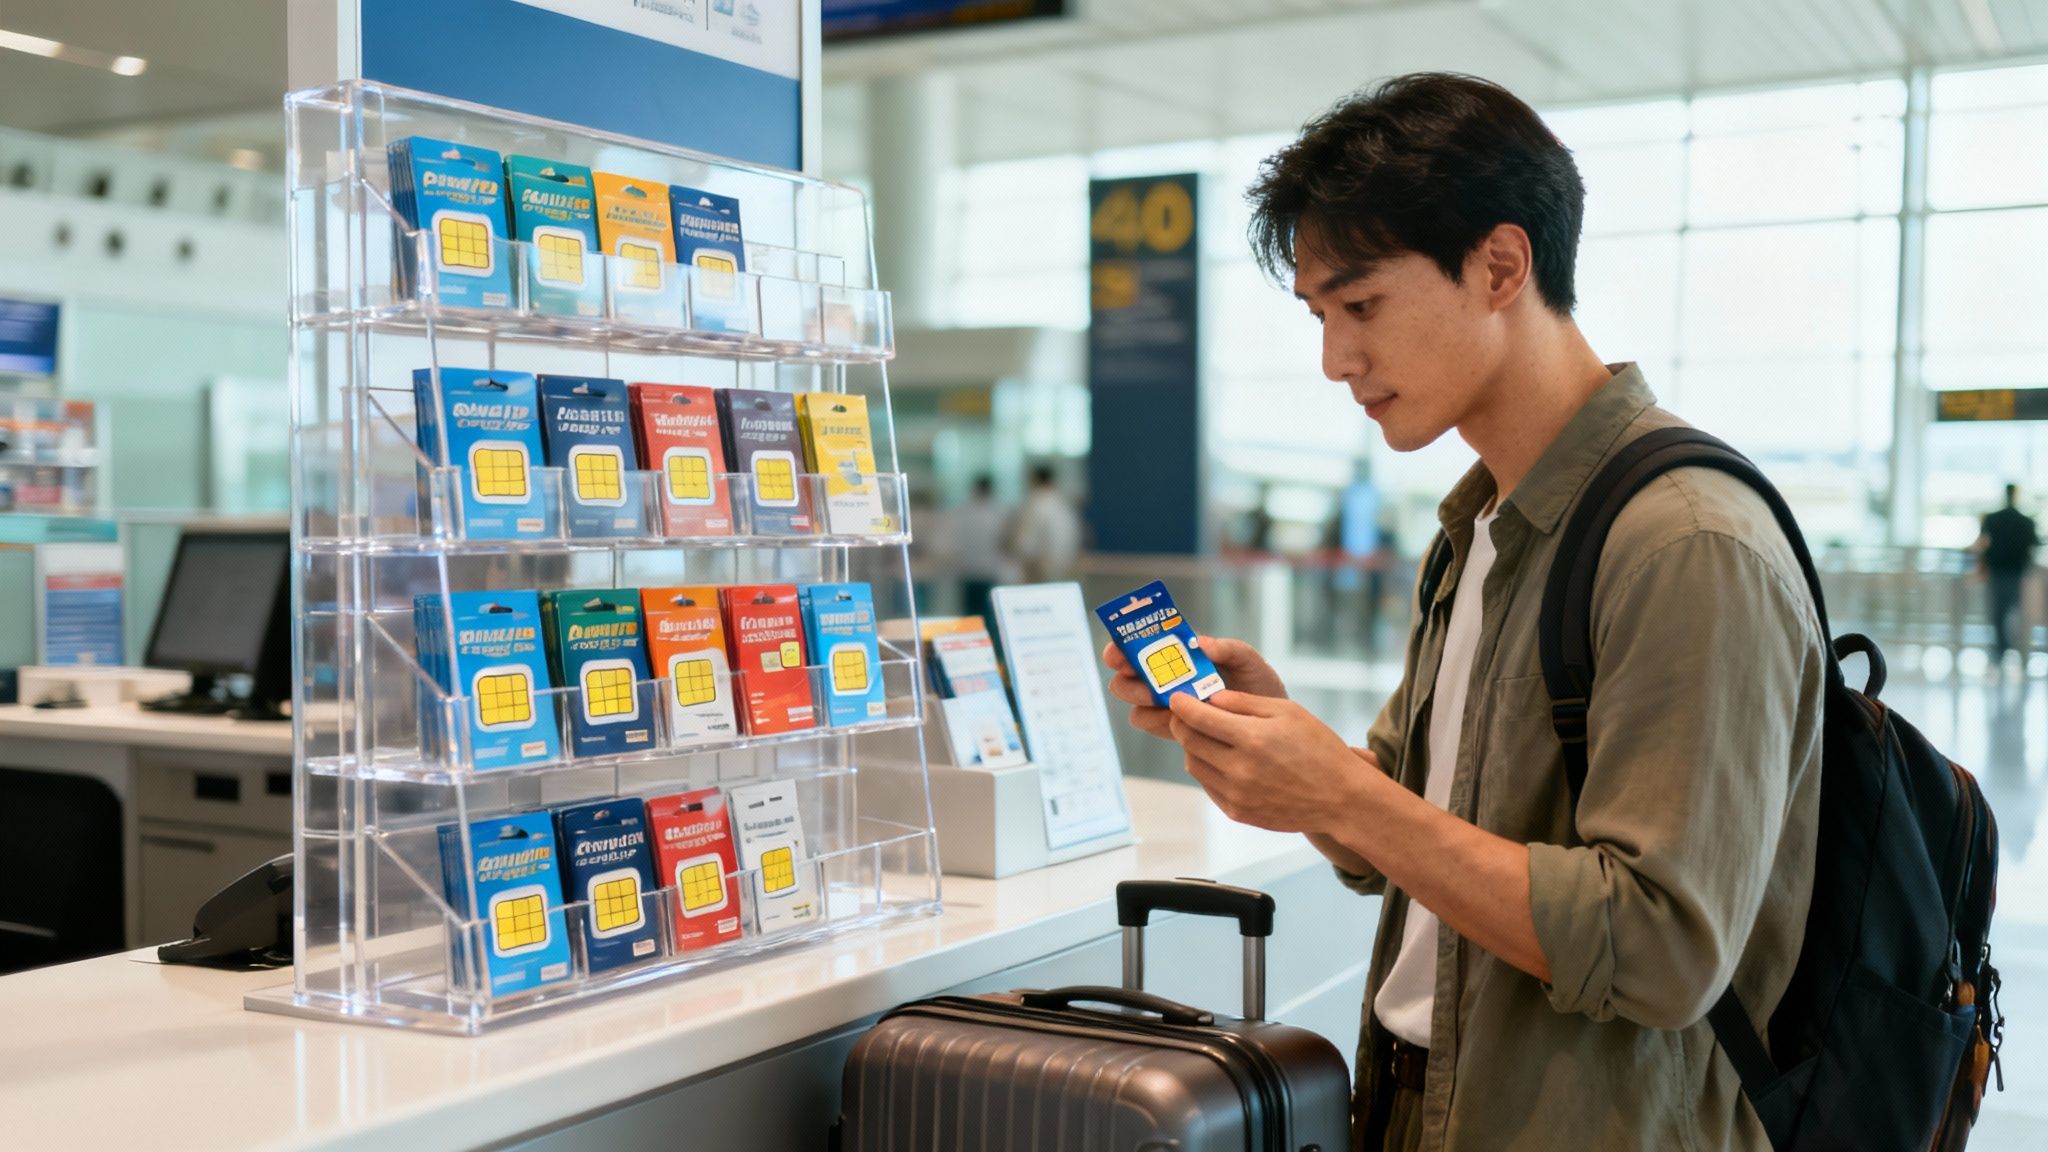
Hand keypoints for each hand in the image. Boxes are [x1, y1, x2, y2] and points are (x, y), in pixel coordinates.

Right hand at [1103, 635, 1285, 740]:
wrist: (1274, 725)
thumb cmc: (1259, 685)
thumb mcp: (1248, 660)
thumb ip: (1228, 648)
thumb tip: (1200, 642)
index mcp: (1176, 657)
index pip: (1136, 650)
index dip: (1119, 651)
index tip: (1118, 655)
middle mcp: (1165, 683)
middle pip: (1125, 683)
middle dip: (1130, 684)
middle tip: (1150, 686)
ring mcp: (1169, 709)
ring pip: (1137, 710)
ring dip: (1145, 706)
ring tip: (1169, 704)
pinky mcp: (1177, 732)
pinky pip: (1156, 729)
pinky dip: (1162, 725)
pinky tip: (1182, 720)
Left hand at [1164, 690, 1374, 834]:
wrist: (1341, 798)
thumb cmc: (1319, 748)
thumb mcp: (1287, 711)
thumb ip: (1244, 702)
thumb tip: (1210, 698)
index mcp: (1251, 738)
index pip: (1197, 718)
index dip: (1181, 705)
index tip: (1176, 697)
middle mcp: (1239, 769)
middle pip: (1188, 741)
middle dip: (1182, 723)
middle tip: (1186, 714)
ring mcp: (1236, 794)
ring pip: (1194, 764)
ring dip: (1194, 747)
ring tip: (1209, 736)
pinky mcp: (1237, 812)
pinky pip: (1208, 785)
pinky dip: (1208, 769)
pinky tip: (1223, 759)